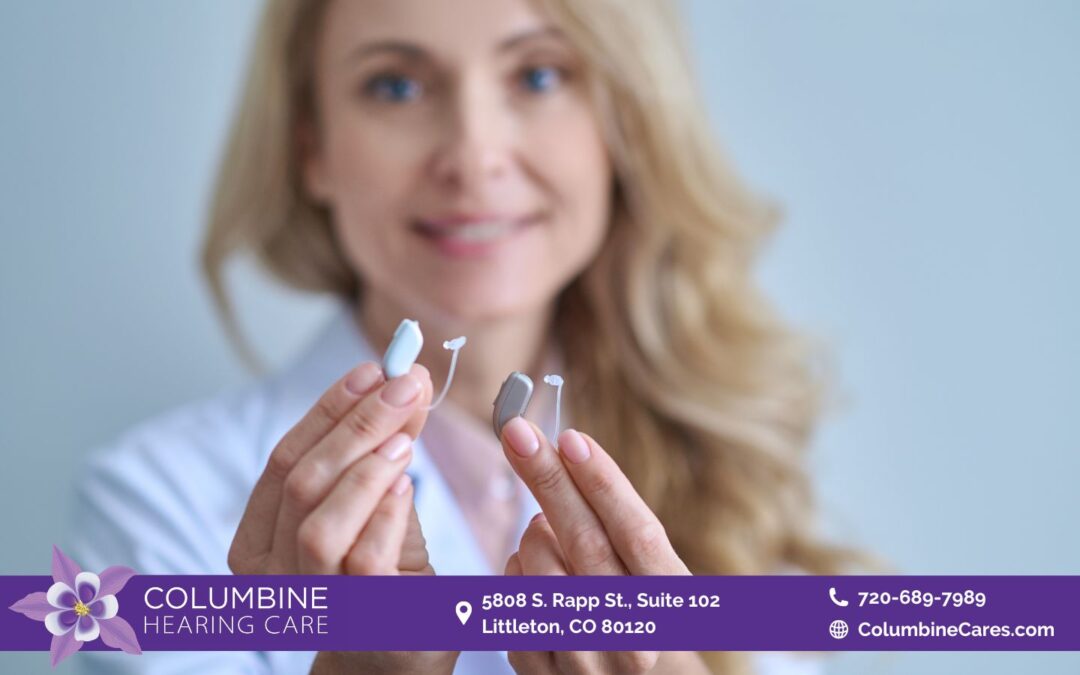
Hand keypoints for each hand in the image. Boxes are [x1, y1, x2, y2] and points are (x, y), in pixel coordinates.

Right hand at [229, 360, 456, 674]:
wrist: (394, 662)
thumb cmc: (384, 580)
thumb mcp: (376, 511)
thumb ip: (383, 454)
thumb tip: (407, 382)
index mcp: (261, 541)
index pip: (283, 460)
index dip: (328, 410)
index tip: (373, 370)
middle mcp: (272, 576)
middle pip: (301, 483)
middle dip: (356, 425)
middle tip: (406, 385)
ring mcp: (312, 605)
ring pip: (319, 527)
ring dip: (365, 469)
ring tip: (405, 435)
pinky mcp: (360, 623)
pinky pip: (361, 564)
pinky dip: (383, 516)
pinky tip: (408, 485)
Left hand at [499, 419, 702, 673]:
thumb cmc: (636, 610)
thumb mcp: (649, 570)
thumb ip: (616, 522)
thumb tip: (566, 454)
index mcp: (669, 603)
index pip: (638, 533)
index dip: (603, 483)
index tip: (571, 437)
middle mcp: (634, 640)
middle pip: (585, 544)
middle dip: (548, 480)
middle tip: (517, 432)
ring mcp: (587, 665)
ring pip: (540, 569)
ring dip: (534, 534)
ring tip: (549, 533)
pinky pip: (511, 604)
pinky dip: (515, 574)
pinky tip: (532, 575)